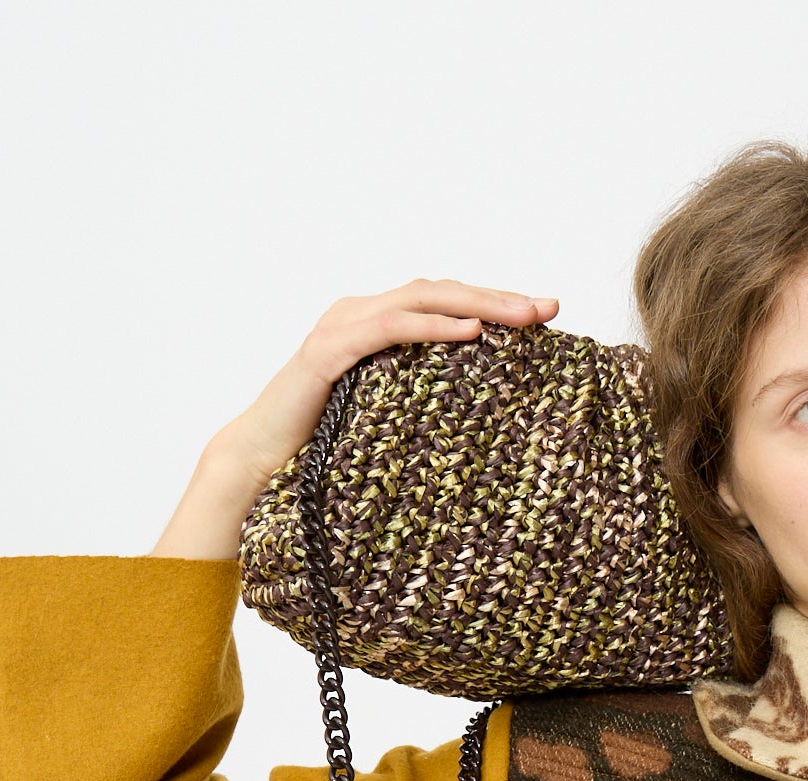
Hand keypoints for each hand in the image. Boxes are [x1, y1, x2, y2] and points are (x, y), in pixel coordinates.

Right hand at [151, 280, 559, 559]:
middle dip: (499, 297)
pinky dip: (433, 327)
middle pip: (441, 292)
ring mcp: (342, 326)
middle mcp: (360, 313)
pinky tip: (470, 333)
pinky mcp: (329, 350)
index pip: (445, 302)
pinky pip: (390, 328)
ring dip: (477, 304)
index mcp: (377, 325)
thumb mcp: (388, 418)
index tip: (546, 314)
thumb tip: (481, 411)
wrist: (258, 462)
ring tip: (523, 316)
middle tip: (549, 308)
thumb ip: (422, 398)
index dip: (495, 303)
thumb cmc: (321, 447)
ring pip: (421, 300)